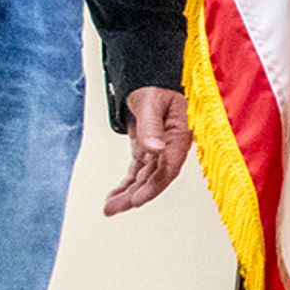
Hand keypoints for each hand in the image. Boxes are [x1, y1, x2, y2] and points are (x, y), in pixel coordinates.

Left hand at [104, 86, 192, 215]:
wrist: (151, 80)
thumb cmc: (155, 87)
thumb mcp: (151, 102)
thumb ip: (152, 126)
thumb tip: (155, 150)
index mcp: (180, 136)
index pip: (169, 167)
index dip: (154, 186)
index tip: (137, 200)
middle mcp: (172, 148)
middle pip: (156, 178)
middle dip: (135, 196)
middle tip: (114, 209)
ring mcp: (160, 151)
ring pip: (145, 178)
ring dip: (128, 194)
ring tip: (109, 208)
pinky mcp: (148, 151)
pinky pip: (137, 172)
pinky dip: (126, 184)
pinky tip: (114, 196)